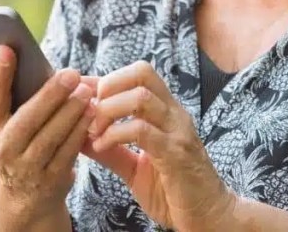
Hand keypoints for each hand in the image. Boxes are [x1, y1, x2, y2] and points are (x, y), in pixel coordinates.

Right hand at [0, 46, 96, 229]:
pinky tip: (92, 112)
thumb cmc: (15, 140)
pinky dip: (81, 130)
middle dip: (50, 95)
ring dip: (71, 112)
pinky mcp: (51, 180)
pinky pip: (68, 152)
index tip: (7, 49)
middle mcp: (3, 150)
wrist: (22, 195)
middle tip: (71, 72)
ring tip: (86, 91)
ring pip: (51, 137)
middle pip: (27, 120)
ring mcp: (26, 168)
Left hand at [84, 61, 234, 231]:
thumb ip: (110, 148)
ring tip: (93, 131)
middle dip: (108, 85)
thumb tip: (79, 134)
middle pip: (142, 72)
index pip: (136, 75)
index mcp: (165, 111)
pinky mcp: (176, 153)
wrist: (207, 216)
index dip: (104, 79)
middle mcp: (173, 114)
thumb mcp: (134, 166)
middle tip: (90, 111)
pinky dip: (115, 135)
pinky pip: (142, 131)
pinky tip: (102, 147)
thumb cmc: (172, 190)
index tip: (79, 95)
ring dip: (108, 110)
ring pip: (140, 97)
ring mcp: (177, 131)